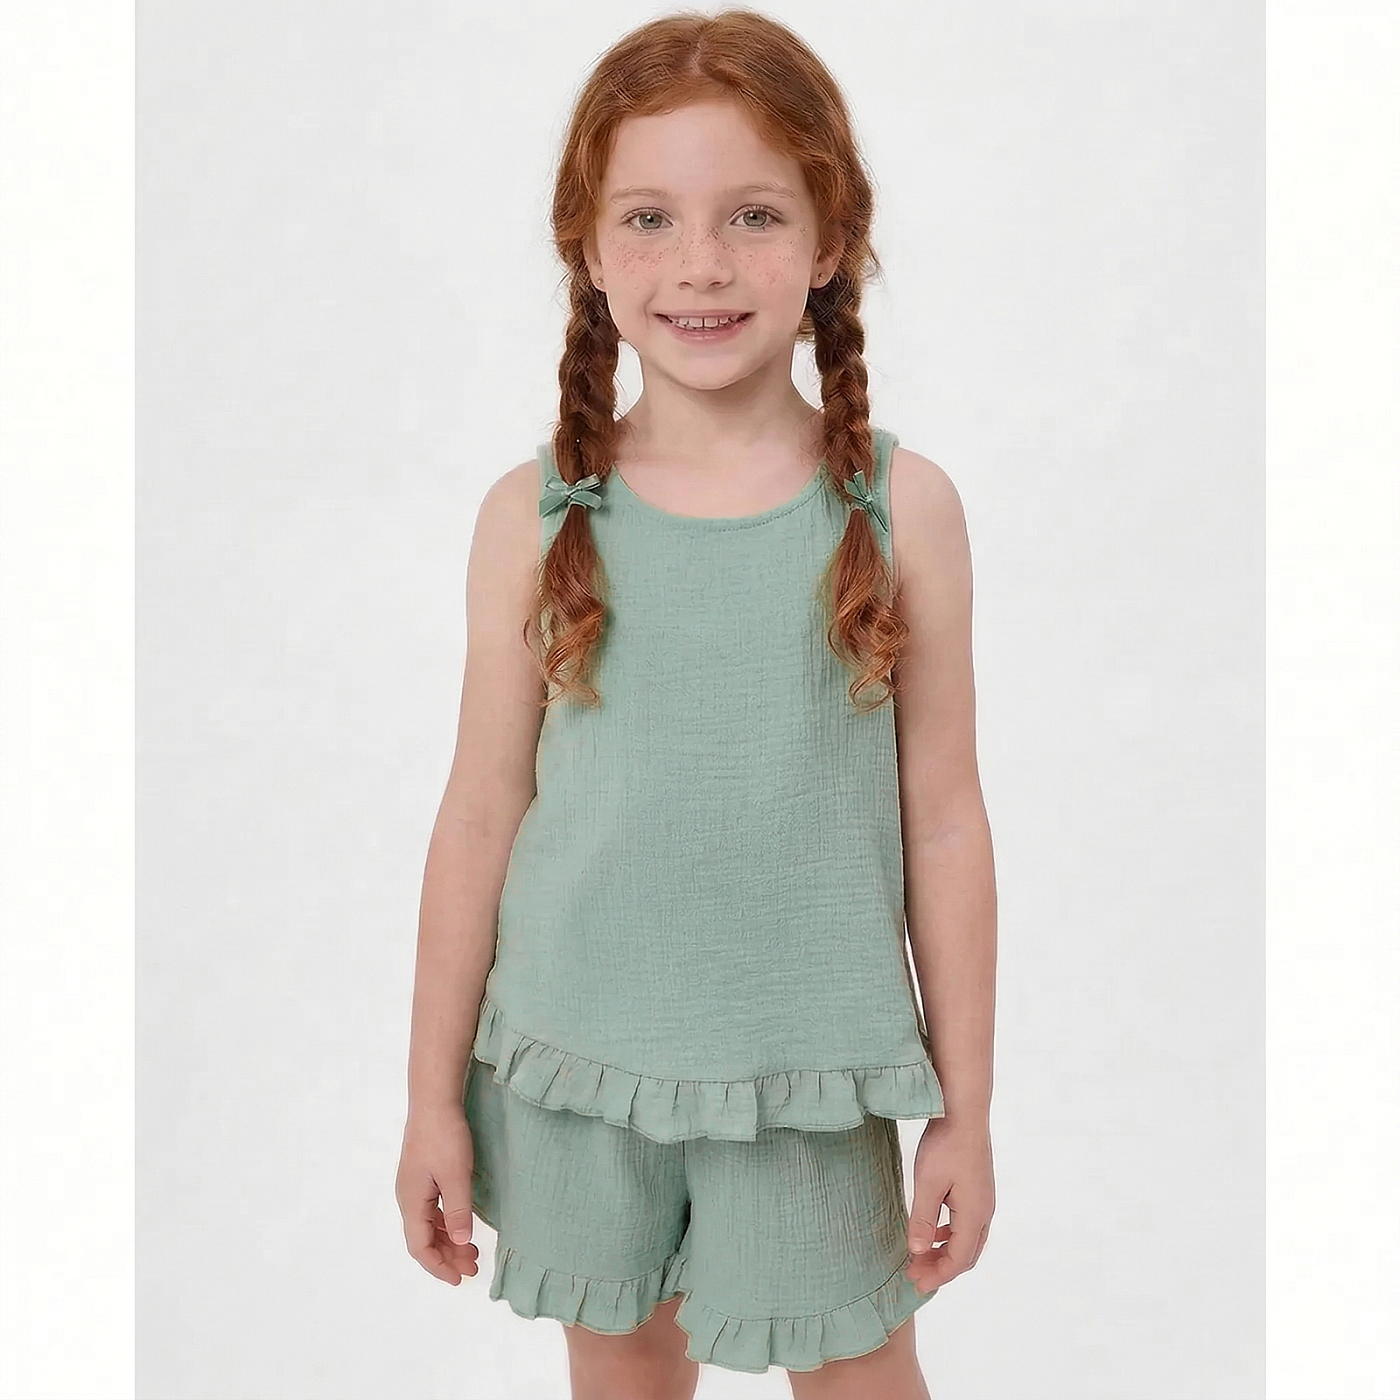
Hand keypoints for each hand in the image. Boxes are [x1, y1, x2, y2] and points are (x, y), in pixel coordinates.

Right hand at [396, 1103, 479, 1285]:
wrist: (434, 1100)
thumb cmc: (444, 1135)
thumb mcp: (456, 1175)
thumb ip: (458, 1211)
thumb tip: (461, 1242)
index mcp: (411, 1201)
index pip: (419, 1247)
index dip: (438, 1267)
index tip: (459, 1279)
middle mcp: (408, 1197)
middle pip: (423, 1238)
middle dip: (447, 1256)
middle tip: (474, 1267)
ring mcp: (414, 1185)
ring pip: (428, 1224)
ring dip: (448, 1240)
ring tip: (472, 1251)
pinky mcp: (422, 1174)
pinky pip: (432, 1209)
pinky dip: (446, 1223)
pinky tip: (462, 1225)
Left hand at [903, 1116, 994, 1294]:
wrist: (963, 1110)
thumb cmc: (945, 1144)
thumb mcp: (928, 1183)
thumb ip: (923, 1219)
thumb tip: (919, 1253)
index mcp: (975, 1214)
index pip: (959, 1260)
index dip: (938, 1275)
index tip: (915, 1283)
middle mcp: (984, 1210)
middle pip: (967, 1254)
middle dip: (942, 1268)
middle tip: (915, 1274)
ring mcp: (983, 1199)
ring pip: (968, 1239)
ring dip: (946, 1252)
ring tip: (921, 1257)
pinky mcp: (978, 1187)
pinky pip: (967, 1223)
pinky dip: (950, 1235)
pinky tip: (933, 1231)